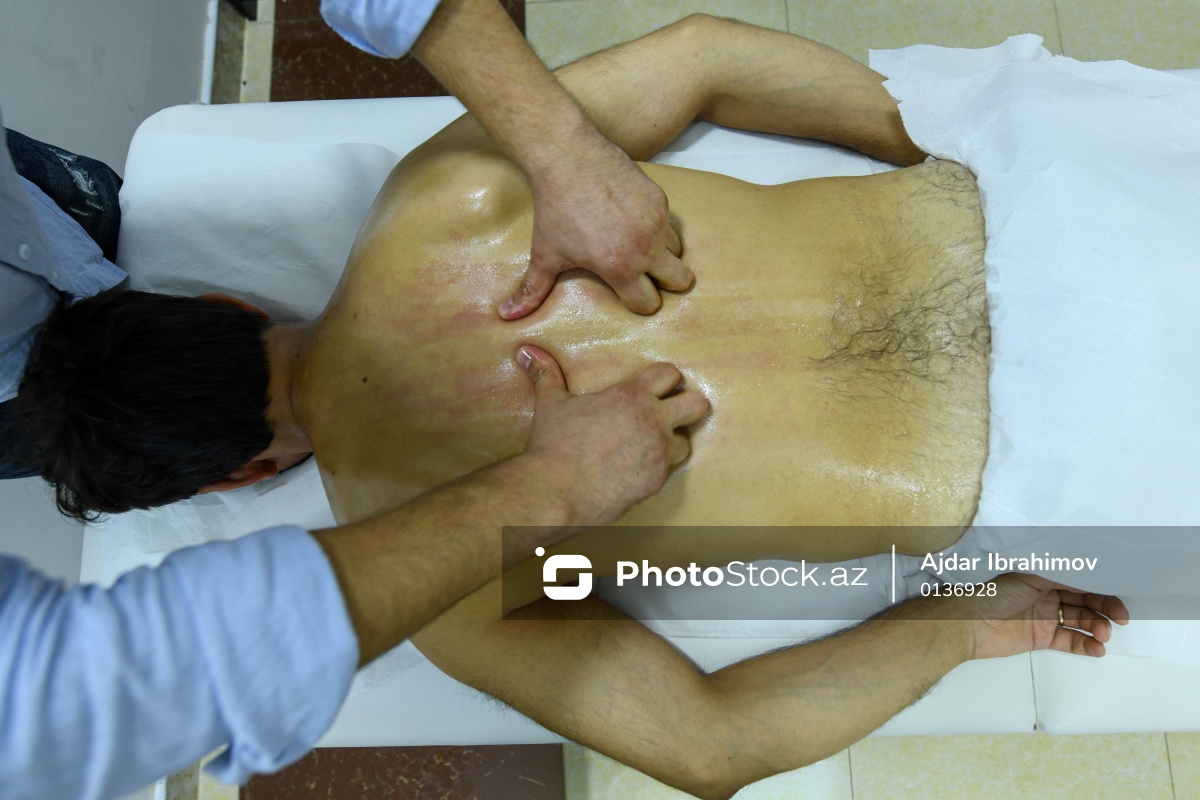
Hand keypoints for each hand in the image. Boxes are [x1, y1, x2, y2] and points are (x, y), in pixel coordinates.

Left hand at [499, 142, 693, 318]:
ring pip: (678, 251)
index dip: (639, 302)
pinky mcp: (659, 198)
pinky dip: (658, 226)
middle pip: (682, 281)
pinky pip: (670, 222)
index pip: (649, 304)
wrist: (567, 158)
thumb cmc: (555, 209)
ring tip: (640, 247)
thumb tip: (508, 315)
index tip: (628, 293)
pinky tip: (634, 220)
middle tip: (648, 276)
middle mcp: (645, 246)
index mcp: (620, 267)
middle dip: (667, 284)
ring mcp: (656, 220)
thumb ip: (532, 290)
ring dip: (664, 254)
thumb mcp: (544, 253)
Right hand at [515, 344, 708, 525]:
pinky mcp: (656, 481)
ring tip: (651, 446)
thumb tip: (526, 352)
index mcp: (631, 396)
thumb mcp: (550, 404)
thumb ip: (546, 374)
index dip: (665, 379)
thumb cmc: (553, 446)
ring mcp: (658, 453)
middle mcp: (652, 421)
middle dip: (687, 406)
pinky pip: (668, 472)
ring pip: (686, 443)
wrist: (556, 490)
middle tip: (670, 413)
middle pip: (697, 404)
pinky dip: (655, 470)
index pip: (669, 374)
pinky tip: (636, 470)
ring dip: (672, 443)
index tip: (655, 387)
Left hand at [965, 573, 1128, 659]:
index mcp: (1044, 575)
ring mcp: (1045, 616)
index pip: (1081, 580)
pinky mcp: (1041, 638)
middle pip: (1086, 601)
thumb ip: (1061, 574)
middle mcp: (1047, 594)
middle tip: (1121, 619)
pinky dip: (1086, 645)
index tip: (1122, 595)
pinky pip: (1070, 641)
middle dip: (1105, 609)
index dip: (1102, 587)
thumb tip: (1093, 569)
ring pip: (1081, 622)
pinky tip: (1097, 649)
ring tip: (1103, 636)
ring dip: (1097, 628)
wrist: (967, 624)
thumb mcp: (1029, 576)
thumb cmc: (993, 593)